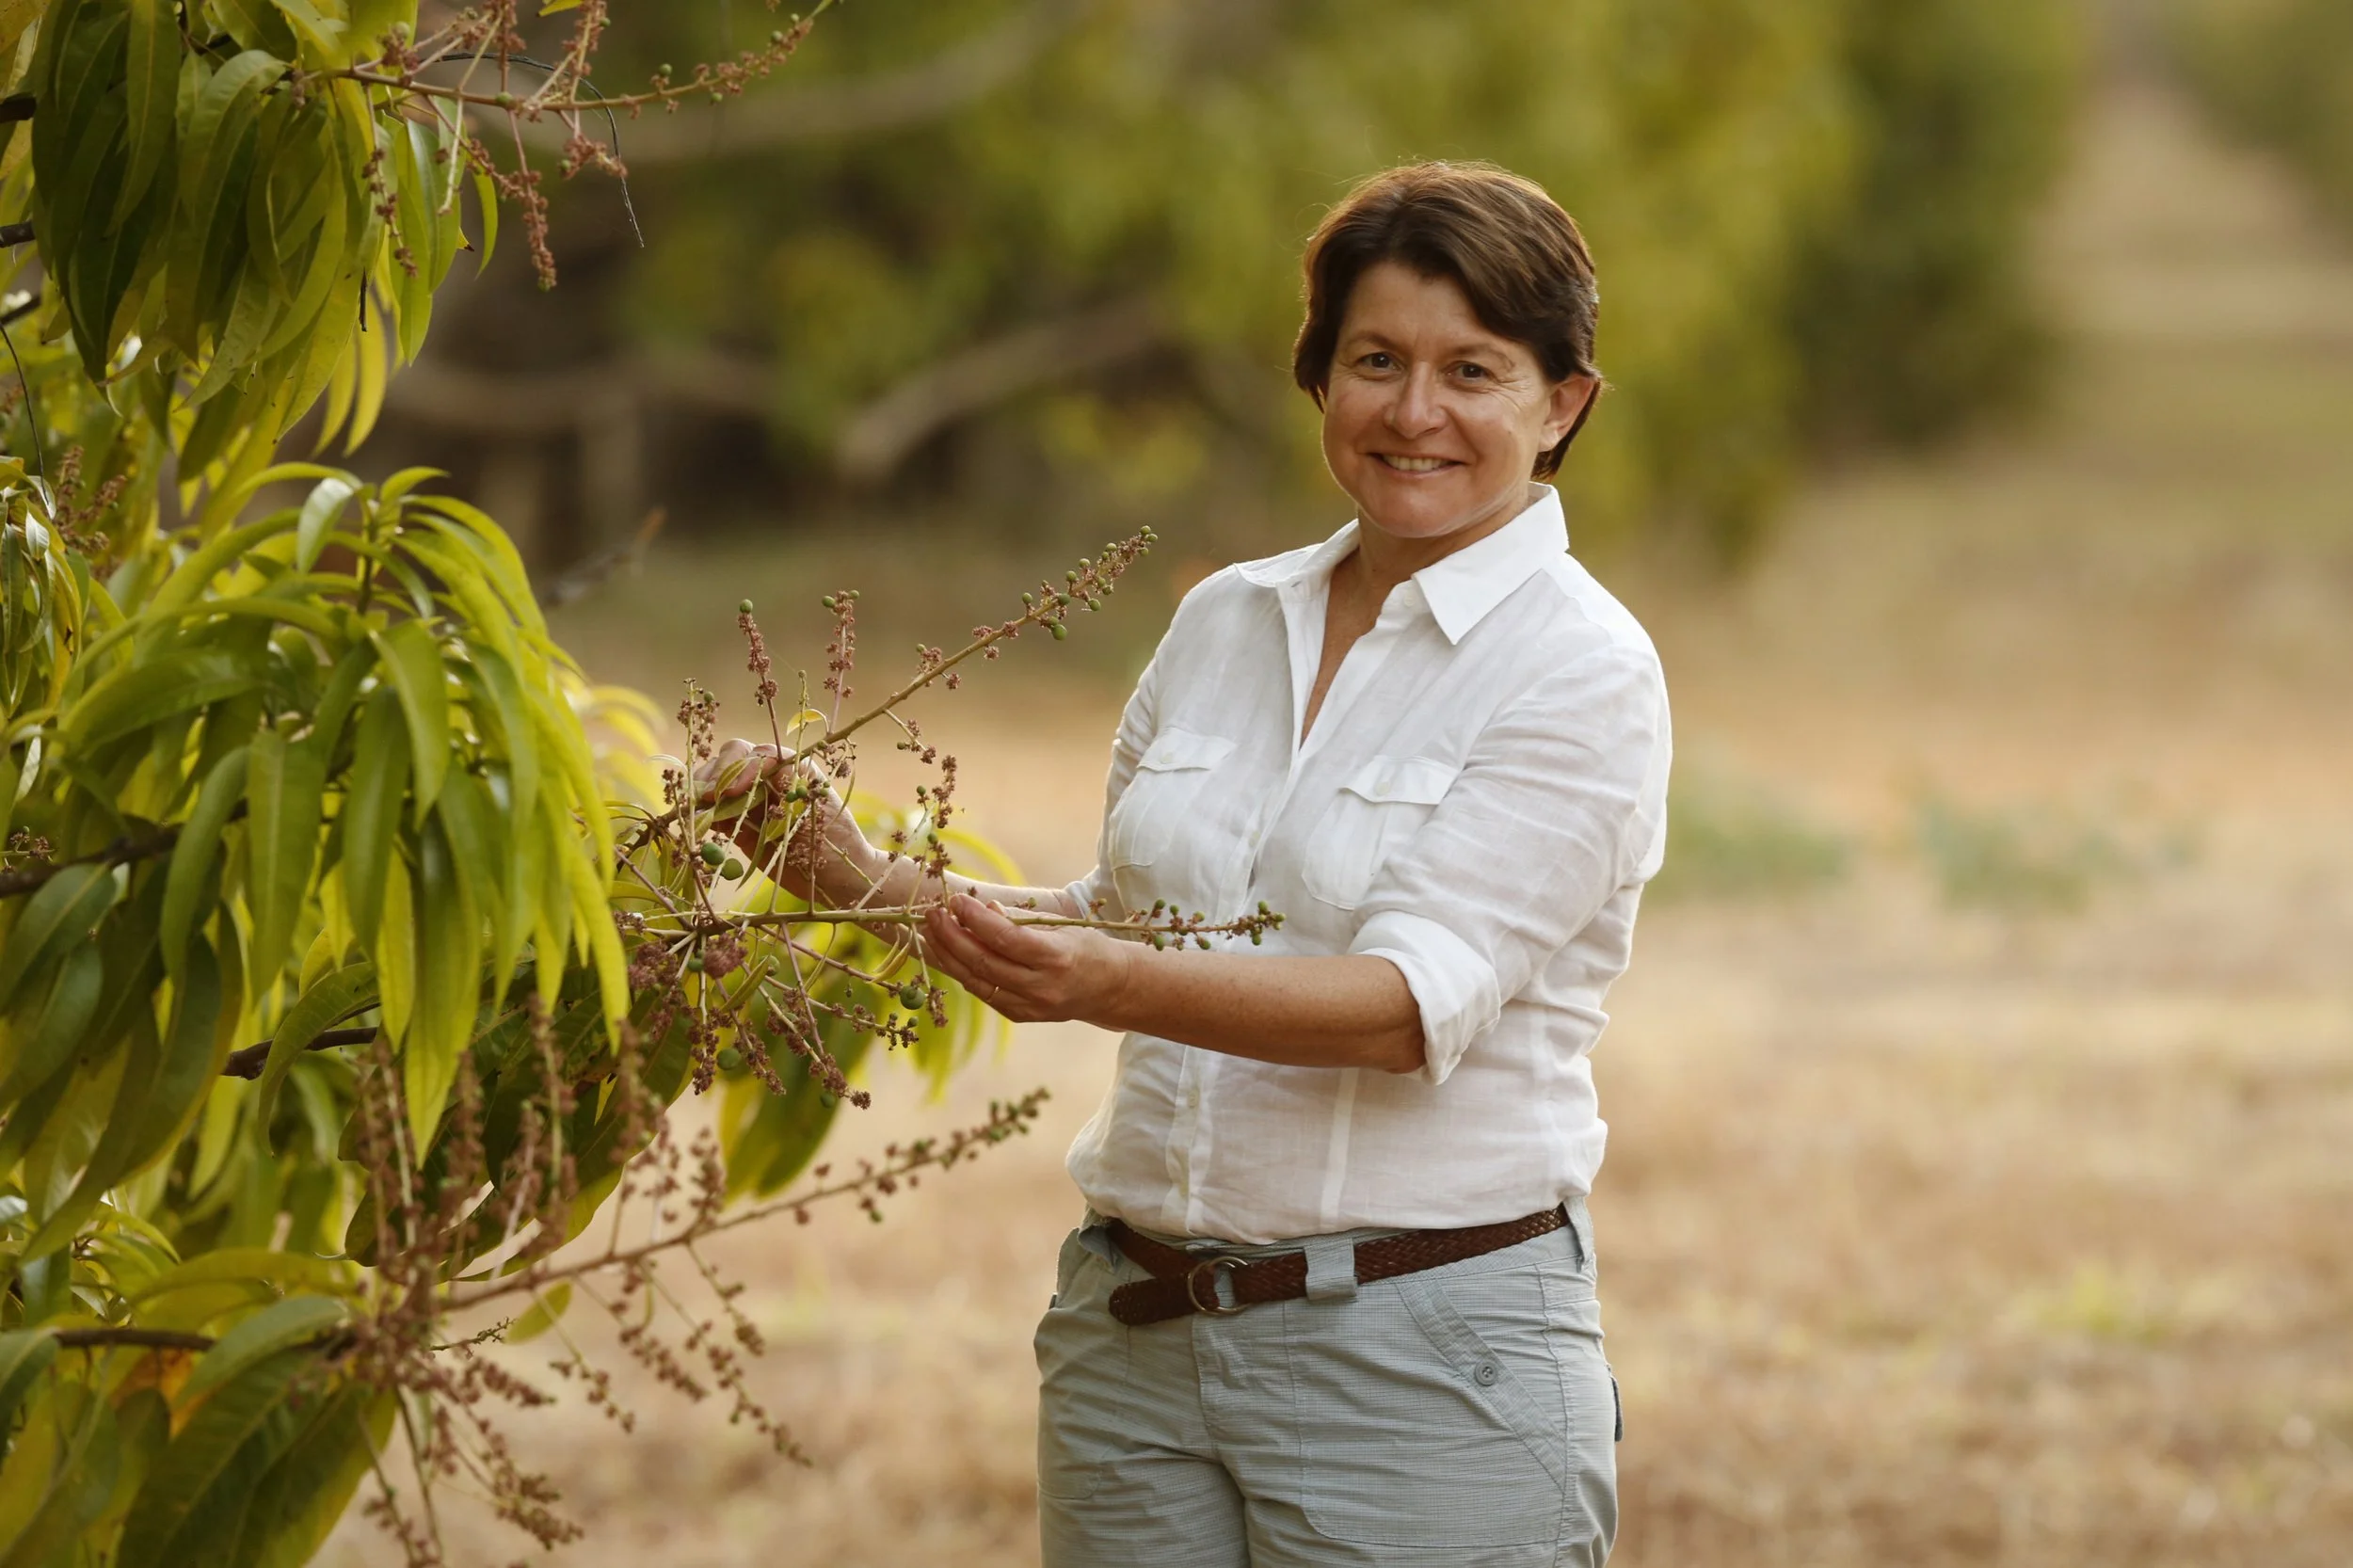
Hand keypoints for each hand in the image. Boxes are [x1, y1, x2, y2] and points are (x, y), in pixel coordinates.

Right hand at [691, 738, 878, 899]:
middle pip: (732, 758)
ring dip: (703, 791)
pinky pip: (714, 811)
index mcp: (792, 768)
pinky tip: (699, 823)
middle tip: (708, 798)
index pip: (758, 754)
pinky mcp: (739, 824)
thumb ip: (788, 785)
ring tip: (697, 809)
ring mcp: (751, 799)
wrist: (835, 879)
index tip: (731, 792)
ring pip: (717, 781)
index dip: (740, 768)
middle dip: (717, 774)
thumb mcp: (817, 809)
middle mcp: (769, 778)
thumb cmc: (835, 842)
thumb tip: (755, 769)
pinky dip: (702, 814)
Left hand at [922, 893, 1132, 1023]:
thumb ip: (1021, 921)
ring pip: (977, 981)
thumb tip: (984, 910)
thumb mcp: (1060, 926)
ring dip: (949, 955)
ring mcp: (1030, 1007)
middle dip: (952, 936)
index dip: (975, 919)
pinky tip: (950, 953)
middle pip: (984, 962)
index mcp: (1056, 958)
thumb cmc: (1086, 948)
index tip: (956, 901)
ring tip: (932, 931)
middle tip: (933, 914)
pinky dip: (963, 972)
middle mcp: (1041, 987)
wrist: (1111, 989)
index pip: (1005, 938)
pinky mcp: (1021, 1016)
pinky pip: (984, 993)